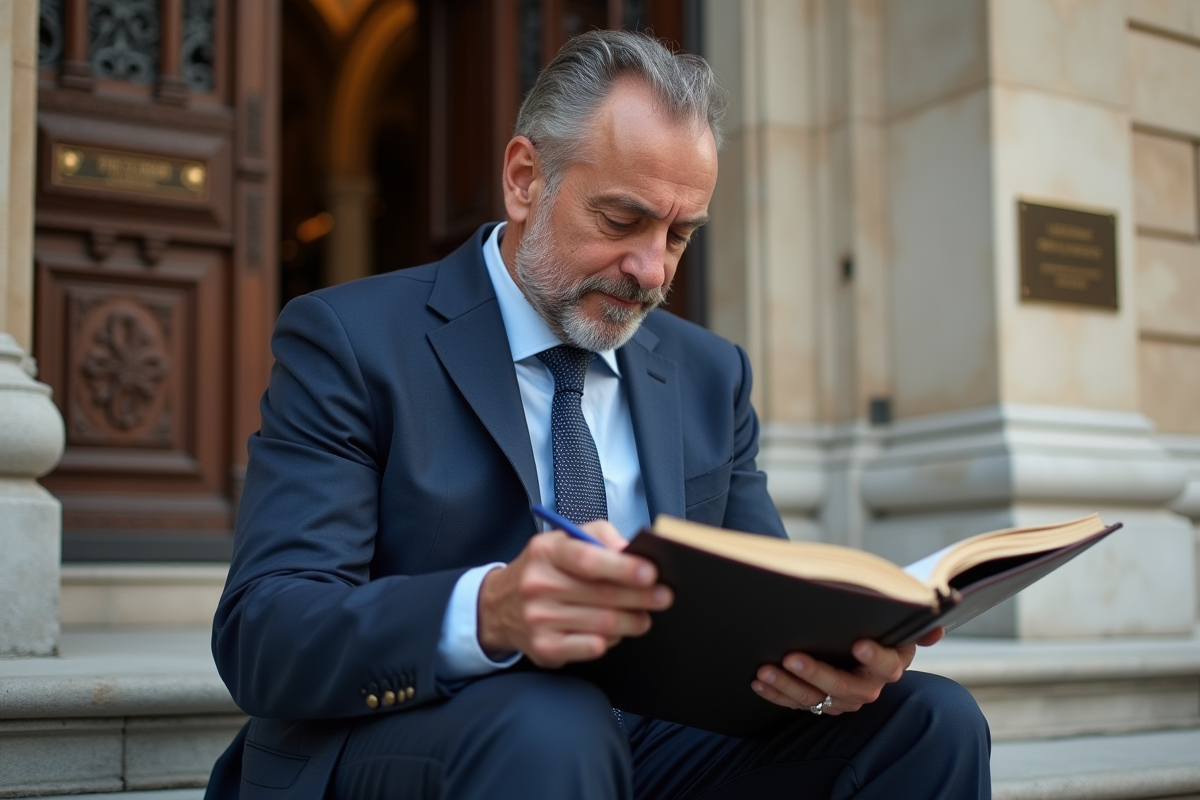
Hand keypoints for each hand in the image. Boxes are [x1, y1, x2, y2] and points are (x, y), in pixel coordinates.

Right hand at [477, 521, 673, 667]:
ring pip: (602, 624)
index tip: (650, 573)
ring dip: (631, 621)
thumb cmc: (544, 569)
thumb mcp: (563, 540)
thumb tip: (630, 550)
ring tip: (643, 616)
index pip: (587, 560)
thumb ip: (598, 536)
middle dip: (641, 598)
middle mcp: (538, 585)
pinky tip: (614, 632)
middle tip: (663, 597)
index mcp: (546, 552)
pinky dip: (610, 640)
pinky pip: (591, 647)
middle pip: (602, 595)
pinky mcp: (545, 648)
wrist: (499, 605)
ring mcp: (539, 619)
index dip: (623, 567)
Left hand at [751, 628, 943, 713]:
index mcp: (891, 663)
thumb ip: (914, 618)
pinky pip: (796, 703)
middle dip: (817, 673)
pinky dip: (776, 694)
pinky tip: (758, 682)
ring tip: (765, 670)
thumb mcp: (895, 618)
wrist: (856, 644)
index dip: (876, 656)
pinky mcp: (820, 703)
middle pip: (844, 686)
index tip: (860, 643)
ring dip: (789, 686)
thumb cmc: (873, 623)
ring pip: (816, 698)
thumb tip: (939, 622)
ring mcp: (842, 699)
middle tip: (791, 656)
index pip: (888, 665)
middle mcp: (868, 687)